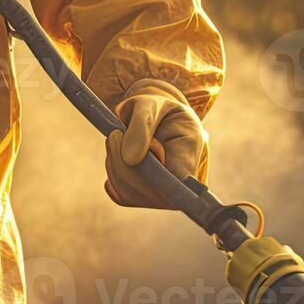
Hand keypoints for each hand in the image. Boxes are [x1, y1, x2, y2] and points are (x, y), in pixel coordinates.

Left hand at [103, 78, 209, 208]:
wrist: (157, 118)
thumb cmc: (157, 108)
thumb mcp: (150, 105)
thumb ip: (142, 126)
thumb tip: (130, 159)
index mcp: (190, 156)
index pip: (172, 184)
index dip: (147, 174)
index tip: (131, 155)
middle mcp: (182, 184)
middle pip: (145, 189)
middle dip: (120, 158)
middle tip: (118, 132)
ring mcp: (165, 196)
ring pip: (129, 192)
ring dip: (115, 162)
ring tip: (123, 139)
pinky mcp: (146, 199)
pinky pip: (120, 195)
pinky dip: (113, 173)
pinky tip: (119, 157)